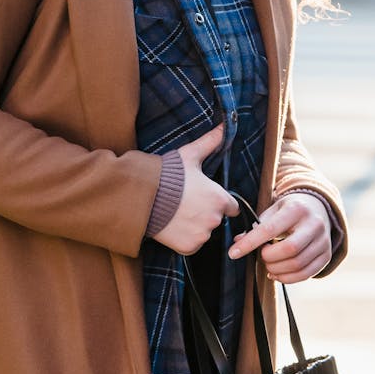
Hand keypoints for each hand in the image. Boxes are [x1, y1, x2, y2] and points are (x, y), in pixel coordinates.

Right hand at [152, 125, 239, 255]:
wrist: (143, 197)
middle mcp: (215, 219)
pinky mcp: (189, 247)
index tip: (204, 198)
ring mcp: (202, 235)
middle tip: (186, 204)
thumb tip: (224, 126)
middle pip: (216, 219)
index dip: (219, 201)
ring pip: (204, 232)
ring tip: (177, 213)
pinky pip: (192, 244)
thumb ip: (210, 142)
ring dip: (195, 226)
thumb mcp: (190, 156)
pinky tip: (173, 225)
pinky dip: (184, 238)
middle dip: (205, 213)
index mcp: (220, 198)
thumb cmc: (168, 175)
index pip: (231, 207)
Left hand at [227, 192, 331, 282]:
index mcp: (296, 209)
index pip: (270, 229)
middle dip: (268, 257)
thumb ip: (257, 225)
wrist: (318, 208)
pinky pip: (307, 274)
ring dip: (277, 269)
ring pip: (298, 264)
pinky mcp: (326, 255)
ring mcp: (323, 241)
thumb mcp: (273, 210)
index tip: (233, 253)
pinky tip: (277, 273)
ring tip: (268, 264)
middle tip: (261, 255)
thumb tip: (238, 241)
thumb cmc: (289, 210)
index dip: (250, 243)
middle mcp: (314, 224)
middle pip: (289, 249)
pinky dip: (288, 278)